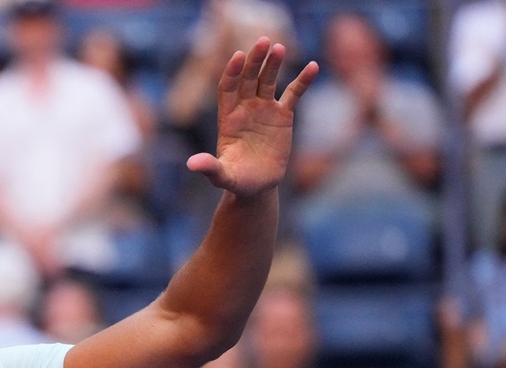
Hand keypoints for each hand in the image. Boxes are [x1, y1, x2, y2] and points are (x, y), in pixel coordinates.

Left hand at [187, 38, 318, 198]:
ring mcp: (264, 110)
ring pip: (268, 81)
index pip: (227, 89)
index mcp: (228, 119)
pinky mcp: (282, 116)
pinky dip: (302, 81)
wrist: (257, 187)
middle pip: (248, 79)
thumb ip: (209, 167)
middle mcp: (245, 109)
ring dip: (273, 64)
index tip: (238, 56)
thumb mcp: (222, 176)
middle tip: (263, 42)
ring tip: (279, 47)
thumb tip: (191, 164)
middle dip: (254, 61)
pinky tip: (313, 66)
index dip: (232, 72)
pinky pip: (293, 94)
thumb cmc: (236, 181)